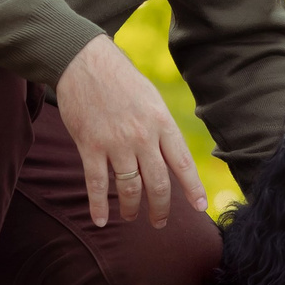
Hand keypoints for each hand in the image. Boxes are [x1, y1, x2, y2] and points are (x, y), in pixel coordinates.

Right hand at [54, 34, 205, 228]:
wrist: (84, 62)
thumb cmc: (121, 80)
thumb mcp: (152, 99)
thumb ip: (161, 128)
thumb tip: (171, 156)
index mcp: (162, 123)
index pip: (183, 163)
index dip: (193, 188)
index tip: (200, 207)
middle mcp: (142, 137)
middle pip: (158, 183)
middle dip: (161, 207)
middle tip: (160, 222)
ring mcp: (116, 143)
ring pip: (129, 188)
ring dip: (131, 208)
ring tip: (131, 217)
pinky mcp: (90, 146)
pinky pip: (96, 184)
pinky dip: (98, 206)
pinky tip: (101, 220)